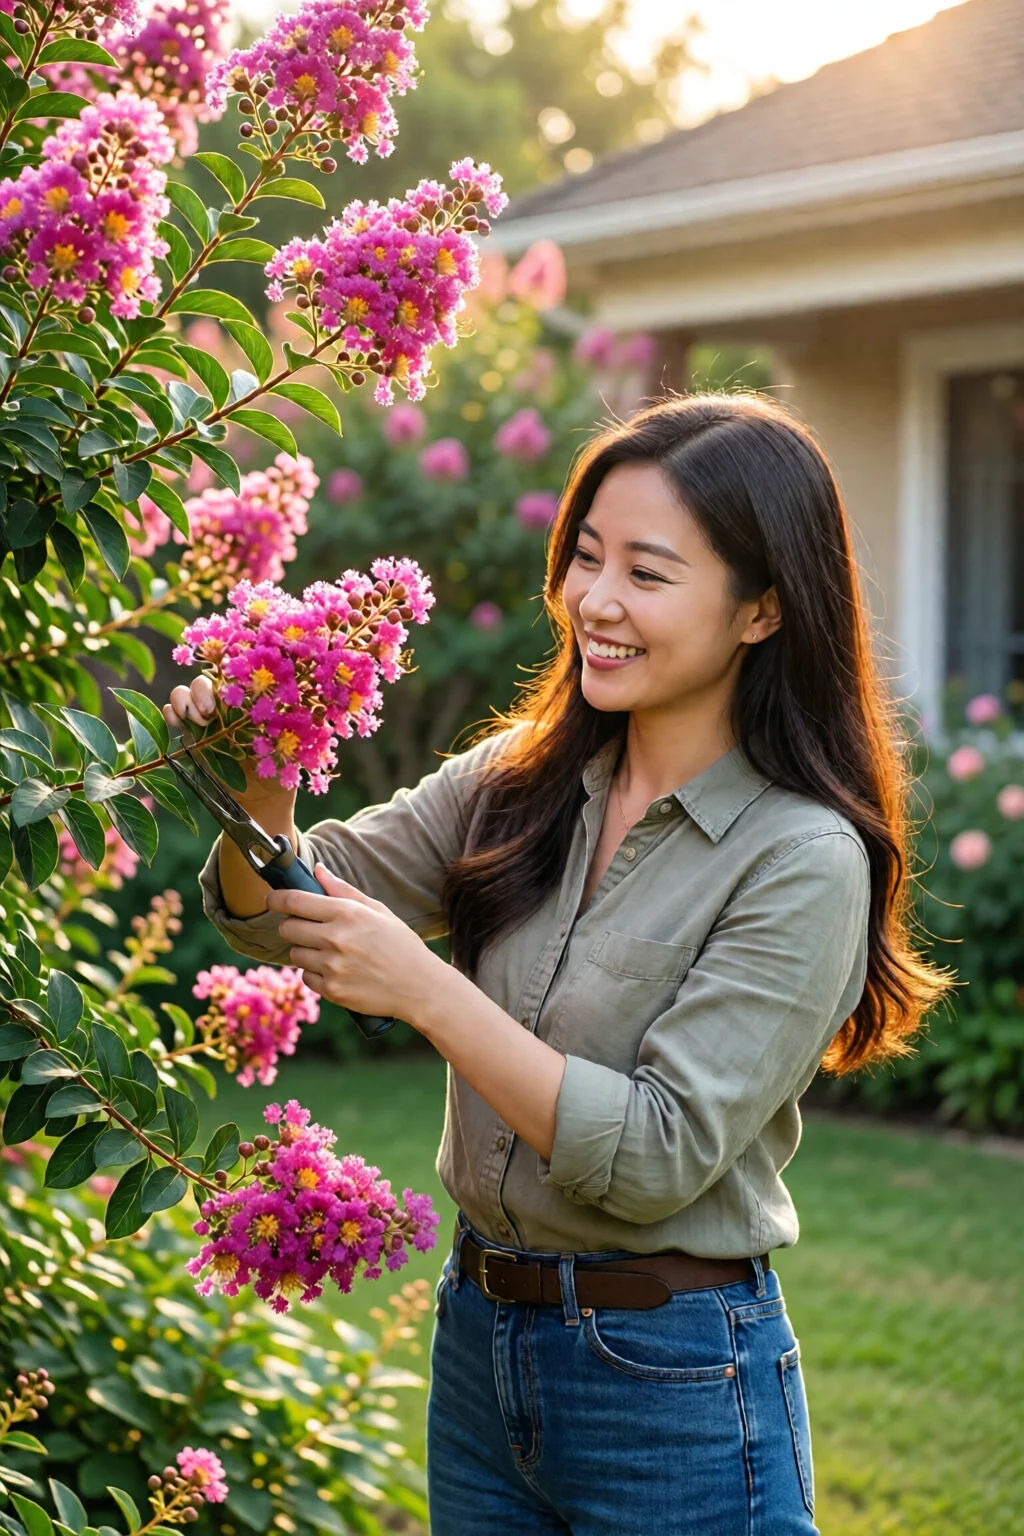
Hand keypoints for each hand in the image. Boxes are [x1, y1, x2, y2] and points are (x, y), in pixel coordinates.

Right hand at [162, 676, 294, 809]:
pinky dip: (170, 713)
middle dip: (200, 691)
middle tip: (209, 714)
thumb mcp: (281, 745)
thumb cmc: (276, 768)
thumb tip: (277, 706)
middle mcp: (223, 707)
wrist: (261, 799)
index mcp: (245, 702)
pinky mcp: (188, 735)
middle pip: (202, 681)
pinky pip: (171, 713)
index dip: (223, 676)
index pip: (229, 675)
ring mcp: (203, 719)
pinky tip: (179, 724)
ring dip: (184, 701)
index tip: (227, 697)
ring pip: (182, 692)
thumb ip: (276, 726)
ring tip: (198, 723)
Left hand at [267, 863, 447, 1024]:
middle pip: (288, 928)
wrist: (420, 987)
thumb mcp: (377, 911)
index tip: (272, 899)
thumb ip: (342, 890)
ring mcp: (332, 967)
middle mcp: (336, 939)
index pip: (295, 901)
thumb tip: (316, 869)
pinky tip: (337, 970)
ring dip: (305, 951)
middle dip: (292, 926)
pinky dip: (315, 973)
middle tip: (309, 928)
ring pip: (294, 954)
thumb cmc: (400, 944)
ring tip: (330, 952)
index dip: (276, 899)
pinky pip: (306, 977)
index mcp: (348, 914)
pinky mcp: (332, 991)